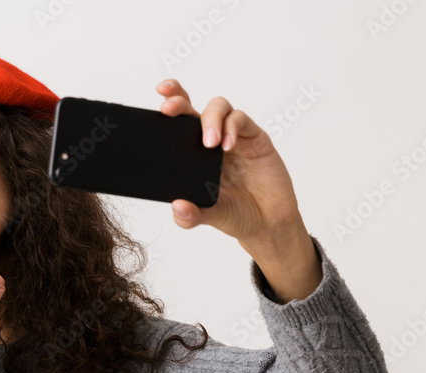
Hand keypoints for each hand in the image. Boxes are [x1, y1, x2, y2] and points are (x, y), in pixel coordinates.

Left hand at [156, 79, 304, 253]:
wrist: (268, 222)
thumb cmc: (236, 214)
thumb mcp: (208, 217)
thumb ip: (191, 216)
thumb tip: (177, 207)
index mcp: (193, 154)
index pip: (177, 125)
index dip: (168, 106)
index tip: (157, 97)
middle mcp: (211, 140)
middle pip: (193, 107)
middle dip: (179, 99)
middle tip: (168, 108)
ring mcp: (233, 136)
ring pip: (218, 107)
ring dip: (211, 119)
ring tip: (210, 143)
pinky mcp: (255, 138)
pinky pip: (240, 120)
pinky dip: (232, 127)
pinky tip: (227, 146)